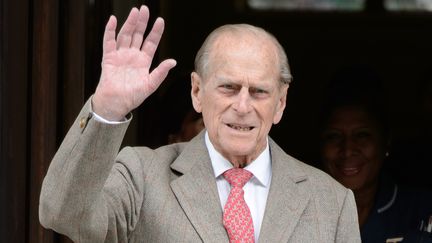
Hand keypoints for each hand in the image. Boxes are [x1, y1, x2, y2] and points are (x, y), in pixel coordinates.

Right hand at [93, 5, 175, 120]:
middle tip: (144, 9)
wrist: (116, 104)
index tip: (160, 20)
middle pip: (138, 35)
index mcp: (143, 61)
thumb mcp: (150, 85)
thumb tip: (173, 61)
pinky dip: (110, 31)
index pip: (151, 42)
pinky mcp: (108, 58)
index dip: (155, 32)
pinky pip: (109, 42)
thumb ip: (161, 72)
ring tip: (134, 11)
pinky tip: (113, 20)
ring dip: (129, 23)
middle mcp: (132, 56)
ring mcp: (120, 55)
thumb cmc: (133, 97)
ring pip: (125, 35)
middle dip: (142, 22)